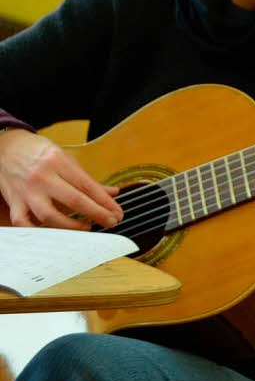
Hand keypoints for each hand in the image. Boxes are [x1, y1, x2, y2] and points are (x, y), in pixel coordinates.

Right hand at [0, 128, 120, 228]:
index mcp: (58, 162)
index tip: (118, 213)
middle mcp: (42, 177)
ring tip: (86, 227)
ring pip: (49, 216)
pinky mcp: (14, 202)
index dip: (105, 202)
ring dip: (71, 226)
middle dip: (97, 214)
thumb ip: (88, 179)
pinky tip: (56, 232)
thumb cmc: (40, 154)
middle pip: (73, 201)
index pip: (87, 186)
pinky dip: (39, 231)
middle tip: (111, 222)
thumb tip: (113, 193)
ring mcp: (26, 191)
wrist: (6, 148)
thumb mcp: (66, 159)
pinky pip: (24, 223)